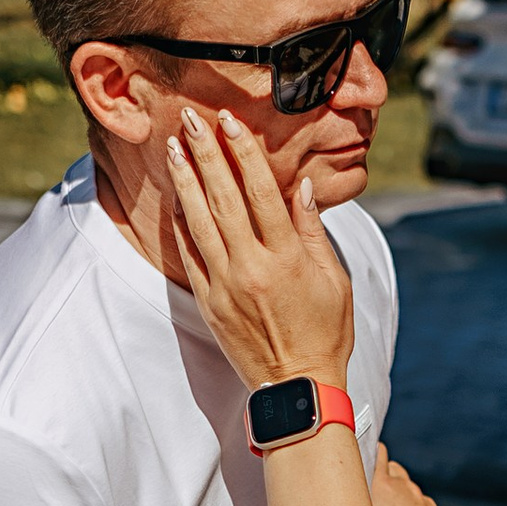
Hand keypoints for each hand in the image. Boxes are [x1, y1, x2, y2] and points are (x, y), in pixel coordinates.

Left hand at [168, 105, 355, 393]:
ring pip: (199, 221)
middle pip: (224, 197)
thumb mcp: (333, 279)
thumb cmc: (325, 331)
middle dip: (207, 153)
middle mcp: (252, 266)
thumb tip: (301, 186)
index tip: (230, 122)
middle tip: (191, 119)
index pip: (261, 191)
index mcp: (287, 257)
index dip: (243, 152)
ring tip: (173, 147)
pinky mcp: (209, 301)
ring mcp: (225, 284)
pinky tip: (176, 196)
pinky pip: (189, 254)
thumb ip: (313, 231)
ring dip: (185, 180)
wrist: (296, 386)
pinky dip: (181, 222)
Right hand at [371, 447, 452, 505]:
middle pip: (394, 468)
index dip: (373, 452)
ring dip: (399, 491)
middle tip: (373, 486)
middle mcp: (404, 486)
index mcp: (383, 486)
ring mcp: (420, 498)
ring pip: (408, 485)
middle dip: (385, 472)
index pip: (379, 455)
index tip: (366, 453)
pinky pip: (420, 503)